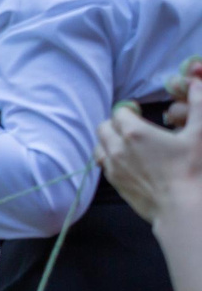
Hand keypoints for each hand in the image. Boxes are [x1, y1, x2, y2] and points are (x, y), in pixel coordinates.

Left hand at [97, 89, 201, 223]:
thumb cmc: (192, 169)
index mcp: (134, 132)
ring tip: (127, 143)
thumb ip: (198, 104)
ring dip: (109, 141)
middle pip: (104, 127)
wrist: (181, 207)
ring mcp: (113, 167)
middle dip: (116, 123)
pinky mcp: (114, 183)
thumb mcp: (199, 133)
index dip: (128, 110)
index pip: (119, 112)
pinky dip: (110, 158)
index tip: (138, 112)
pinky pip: (103, 165)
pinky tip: (126, 161)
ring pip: (99, 146)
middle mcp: (117, 148)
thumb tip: (195, 83)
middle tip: (132, 126)